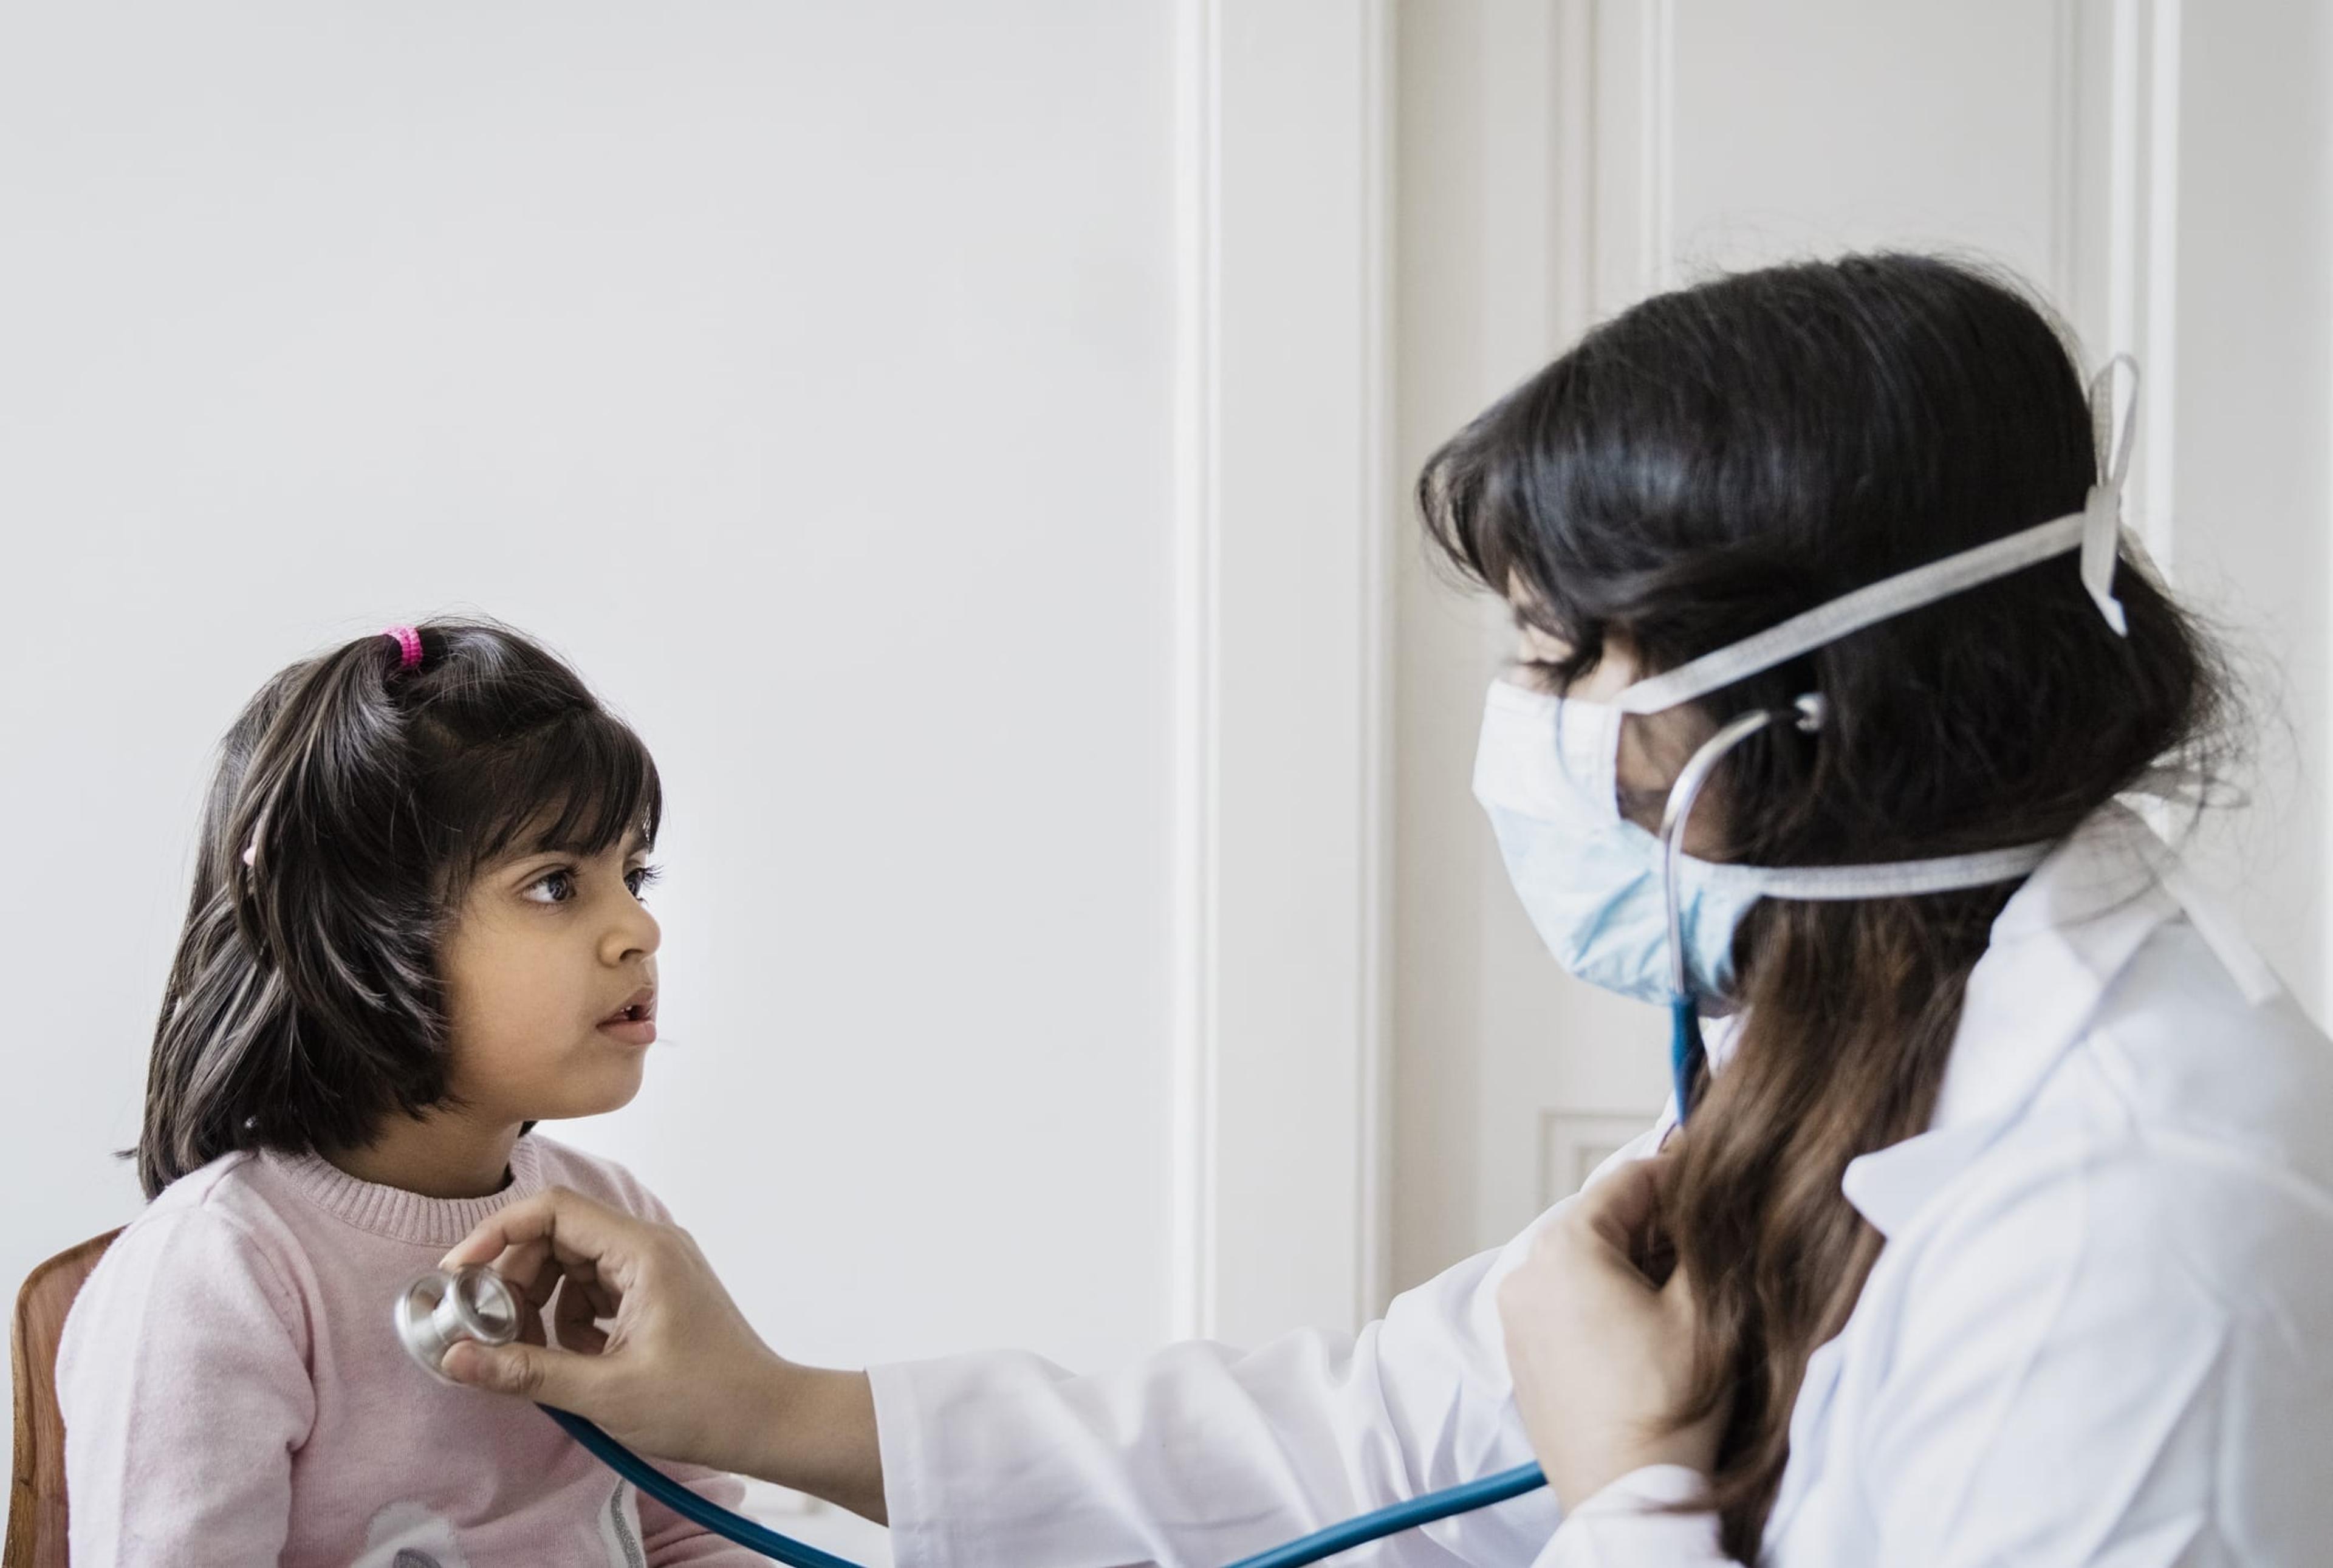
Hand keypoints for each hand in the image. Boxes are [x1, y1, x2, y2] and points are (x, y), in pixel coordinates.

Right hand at [436, 1186, 884, 1518]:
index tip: (458, 1274)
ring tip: (540, 1355)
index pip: (554, 1210)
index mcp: (643, 1251)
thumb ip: (525, 1371)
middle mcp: (650, 1246)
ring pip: (573, 1266)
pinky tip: (579, 1361)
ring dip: (544, 1306)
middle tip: (493, 1331)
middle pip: (558, 1237)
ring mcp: (655, 1269)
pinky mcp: (656, 1295)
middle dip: (516, 1280)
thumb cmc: (704, 1403)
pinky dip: (573, 1321)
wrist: (769, 1421)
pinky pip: (595, 1291)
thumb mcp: (604, 1392)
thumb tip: (455, 1359)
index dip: (497, 1234)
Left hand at [1496, 1155, 1727, 1510]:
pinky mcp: (1522, 1352)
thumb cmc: (1665, 1406)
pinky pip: (1564, 1300)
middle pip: (1601, 1221)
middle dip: (1655, 1227)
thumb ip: (1703, 1239)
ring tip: (1680, 1293)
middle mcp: (1526, 1272)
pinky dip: (1601, 1299)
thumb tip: (1707, 1204)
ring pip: (1582, 1261)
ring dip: (1630, 1264)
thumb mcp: (1704, 1309)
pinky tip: (1644, 1328)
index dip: (1677, 1175)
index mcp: (1565, 1247)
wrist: (1628, 1492)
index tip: (1712, 1181)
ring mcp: (1517, 1315)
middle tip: (1706, 1247)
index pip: (1628, 1181)